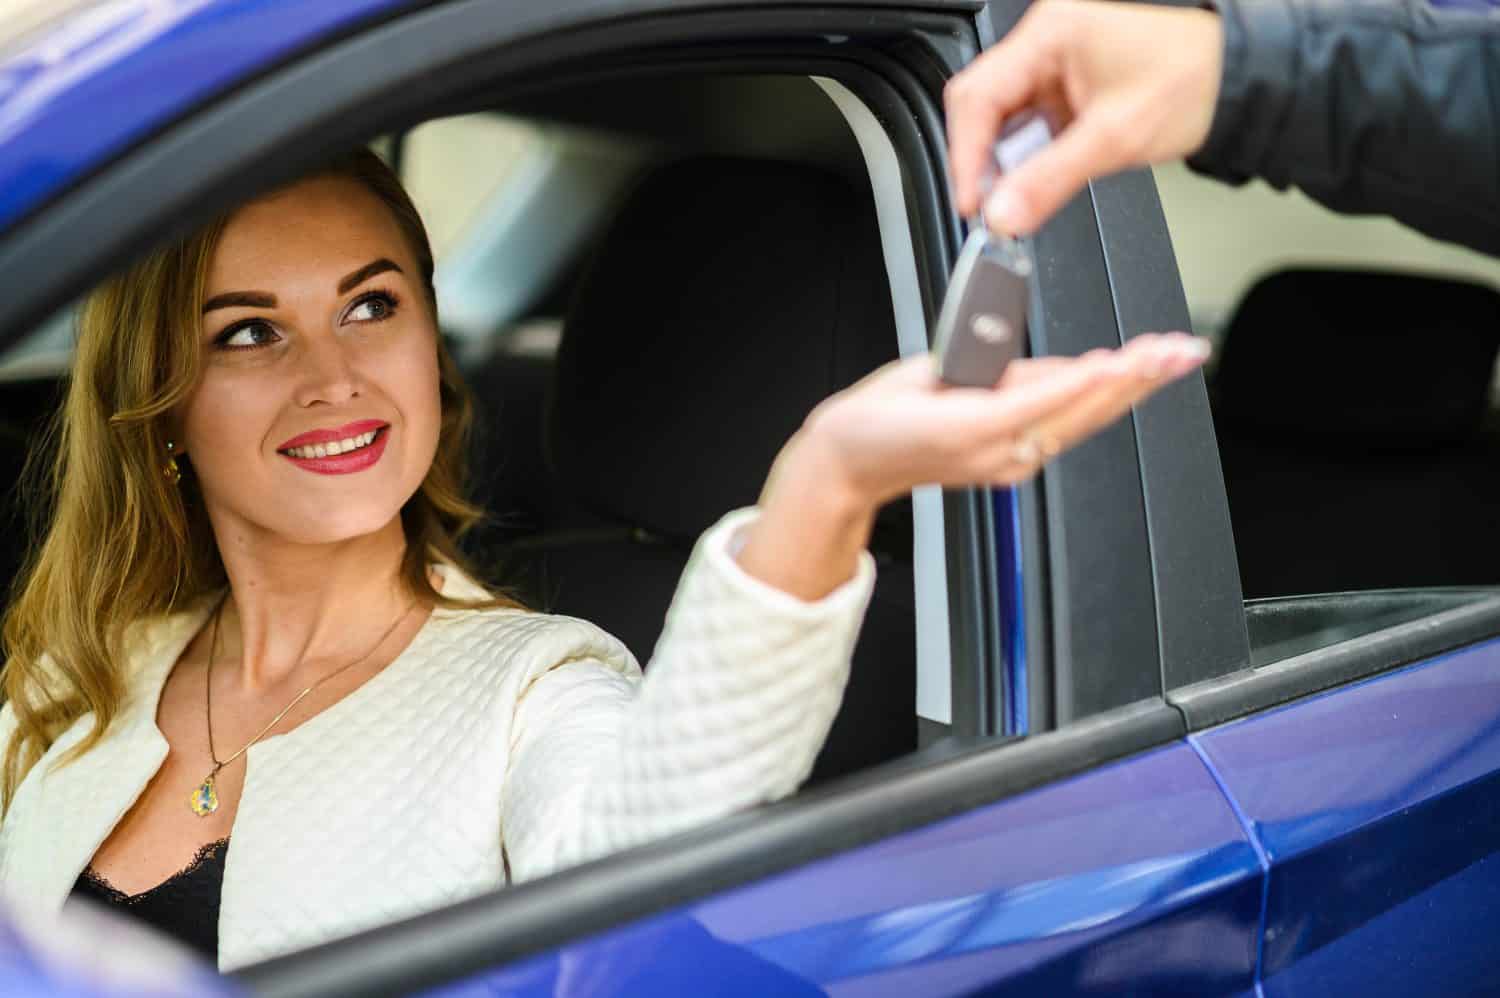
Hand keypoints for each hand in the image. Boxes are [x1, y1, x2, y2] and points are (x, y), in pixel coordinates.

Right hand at [737, 333, 1208, 598]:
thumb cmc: (874, 420)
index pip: (1045, 397)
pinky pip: (1063, 428)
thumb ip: (983, 370)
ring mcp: (1008, 463)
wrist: (849, 465)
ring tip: (1169, 358)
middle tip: (1180, 351)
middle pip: (1081, 410)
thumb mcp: (922, 377)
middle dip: (1135, 378)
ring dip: (1129, 389)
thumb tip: (1032, 363)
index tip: (1130, 356)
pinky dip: (1095, 401)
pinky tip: (1123, 378)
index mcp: (972, 428)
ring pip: (1082, 421)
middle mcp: (999, 453)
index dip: (1090, 375)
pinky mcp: (1009, 463)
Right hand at [945, 0, 1223, 235]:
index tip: (972, 202)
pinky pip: (1030, 116)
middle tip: (993, 205)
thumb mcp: (1115, 138)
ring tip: (1023, 193)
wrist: (1242, 72)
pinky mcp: (1067, 76)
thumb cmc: (1195, 78)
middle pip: (983, 103)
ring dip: (1008, 158)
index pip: (977, 95)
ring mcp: (1056, 57)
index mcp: (1051, 31)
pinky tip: (1039, 174)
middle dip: (983, 159)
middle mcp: (1047, 36)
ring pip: (1004, 114)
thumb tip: (1003, 213)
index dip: (966, 155)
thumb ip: (1050, 180)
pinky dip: (1030, 151)